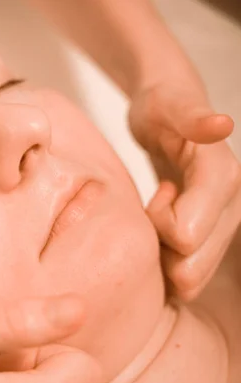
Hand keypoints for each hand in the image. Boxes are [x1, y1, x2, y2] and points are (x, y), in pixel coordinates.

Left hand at [129, 80, 238, 300]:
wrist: (167, 109)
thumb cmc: (163, 106)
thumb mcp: (171, 105)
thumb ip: (194, 118)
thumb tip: (223, 124)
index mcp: (224, 180)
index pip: (184, 235)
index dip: (157, 221)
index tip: (156, 192)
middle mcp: (232, 207)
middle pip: (190, 269)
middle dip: (159, 249)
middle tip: (150, 209)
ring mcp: (222, 224)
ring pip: (190, 277)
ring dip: (162, 256)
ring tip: (155, 215)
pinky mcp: (209, 233)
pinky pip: (188, 271)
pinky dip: (166, 261)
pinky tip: (158, 227)